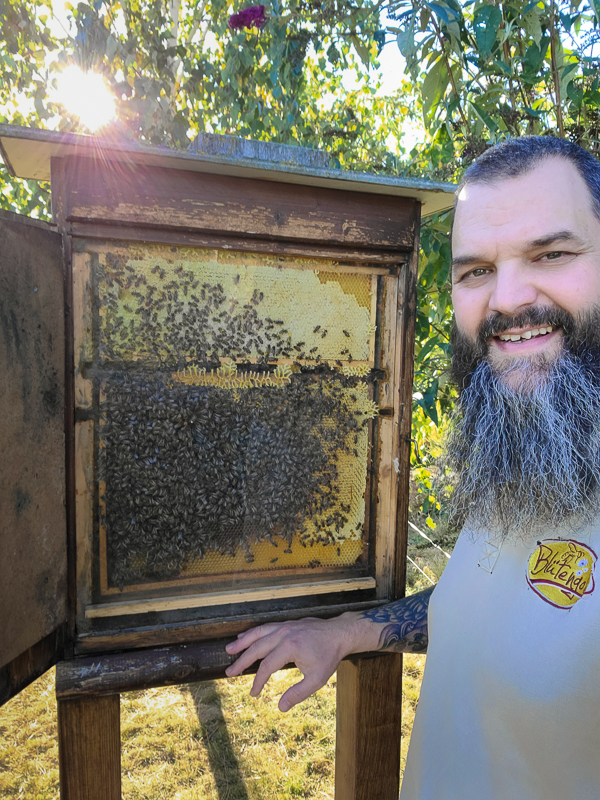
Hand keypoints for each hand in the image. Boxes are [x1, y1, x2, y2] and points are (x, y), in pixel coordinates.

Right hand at [225, 614, 362, 711]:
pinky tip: (245, 638)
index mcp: (290, 647)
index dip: (258, 681)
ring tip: (229, 650)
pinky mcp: (286, 623)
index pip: (267, 666)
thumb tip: (280, 707)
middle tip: (229, 672)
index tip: (253, 694)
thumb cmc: (329, 656)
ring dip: (243, 642)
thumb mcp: (317, 679)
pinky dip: (253, 633)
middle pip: (257, 648)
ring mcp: (284, 626)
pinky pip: (265, 627)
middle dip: (242, 661)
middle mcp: (284, 634)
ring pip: (258, 633)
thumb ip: (298, 693)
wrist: (340, 633)